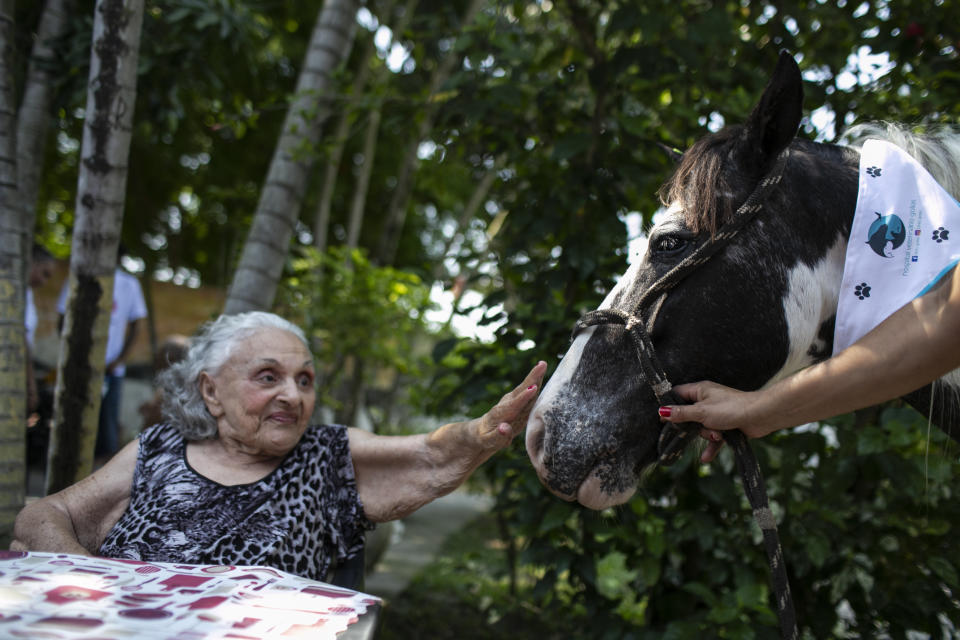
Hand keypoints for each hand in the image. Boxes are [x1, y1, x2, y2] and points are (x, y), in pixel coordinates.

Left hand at [475, 361, 546, 452]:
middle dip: (531, 379)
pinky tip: (541, 373)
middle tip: (541, 365)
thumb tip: (505, 427)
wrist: (481, 430)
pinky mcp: (517, 401)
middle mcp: (506, 404)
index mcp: (500, 414)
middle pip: (520, 390)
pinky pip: (527, 391)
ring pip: (524, 388)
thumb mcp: (489, 441)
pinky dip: (534, 381)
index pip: (514, 405)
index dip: (523, 398)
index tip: (533, 388)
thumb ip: (498, 436)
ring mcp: (511, 401)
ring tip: (542, 365)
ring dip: (534, 377)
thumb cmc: (486, 438)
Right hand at [658, 381, 778, 462]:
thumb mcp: (702, 412)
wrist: (760, 416)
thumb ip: (681, 413)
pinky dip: (711, 445)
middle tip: (691, 431)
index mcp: (700, 390)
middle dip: (691, 426)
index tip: (662, 419)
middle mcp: (707, 399)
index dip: (669, 406)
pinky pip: (713, 436)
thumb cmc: (731, 409)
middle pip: (688, 414)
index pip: (678, 394)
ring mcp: (717, 413)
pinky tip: (706, 459)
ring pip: (701, 427)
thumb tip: (661, 411)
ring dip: (706, 434)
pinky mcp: (726, 425)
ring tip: (716, 435)